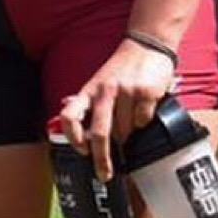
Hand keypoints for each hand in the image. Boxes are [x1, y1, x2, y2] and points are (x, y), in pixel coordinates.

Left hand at [53, 36, 177, 181]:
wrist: (147, 43)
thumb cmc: (121, 67)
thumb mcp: (98, 81)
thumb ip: (86, 100)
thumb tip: (70, 116)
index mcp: (89, 90)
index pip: (69, 115)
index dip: (72, 137)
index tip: (82, 151)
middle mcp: (105, 91)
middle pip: (99, 133)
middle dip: (101, 159)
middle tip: (105, 174)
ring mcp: (126, 92)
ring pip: (125, 130)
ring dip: (128, 135)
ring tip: (131, 124)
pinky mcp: (147, 93)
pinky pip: (143, 120)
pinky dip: (144, 122)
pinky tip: (144, 111)